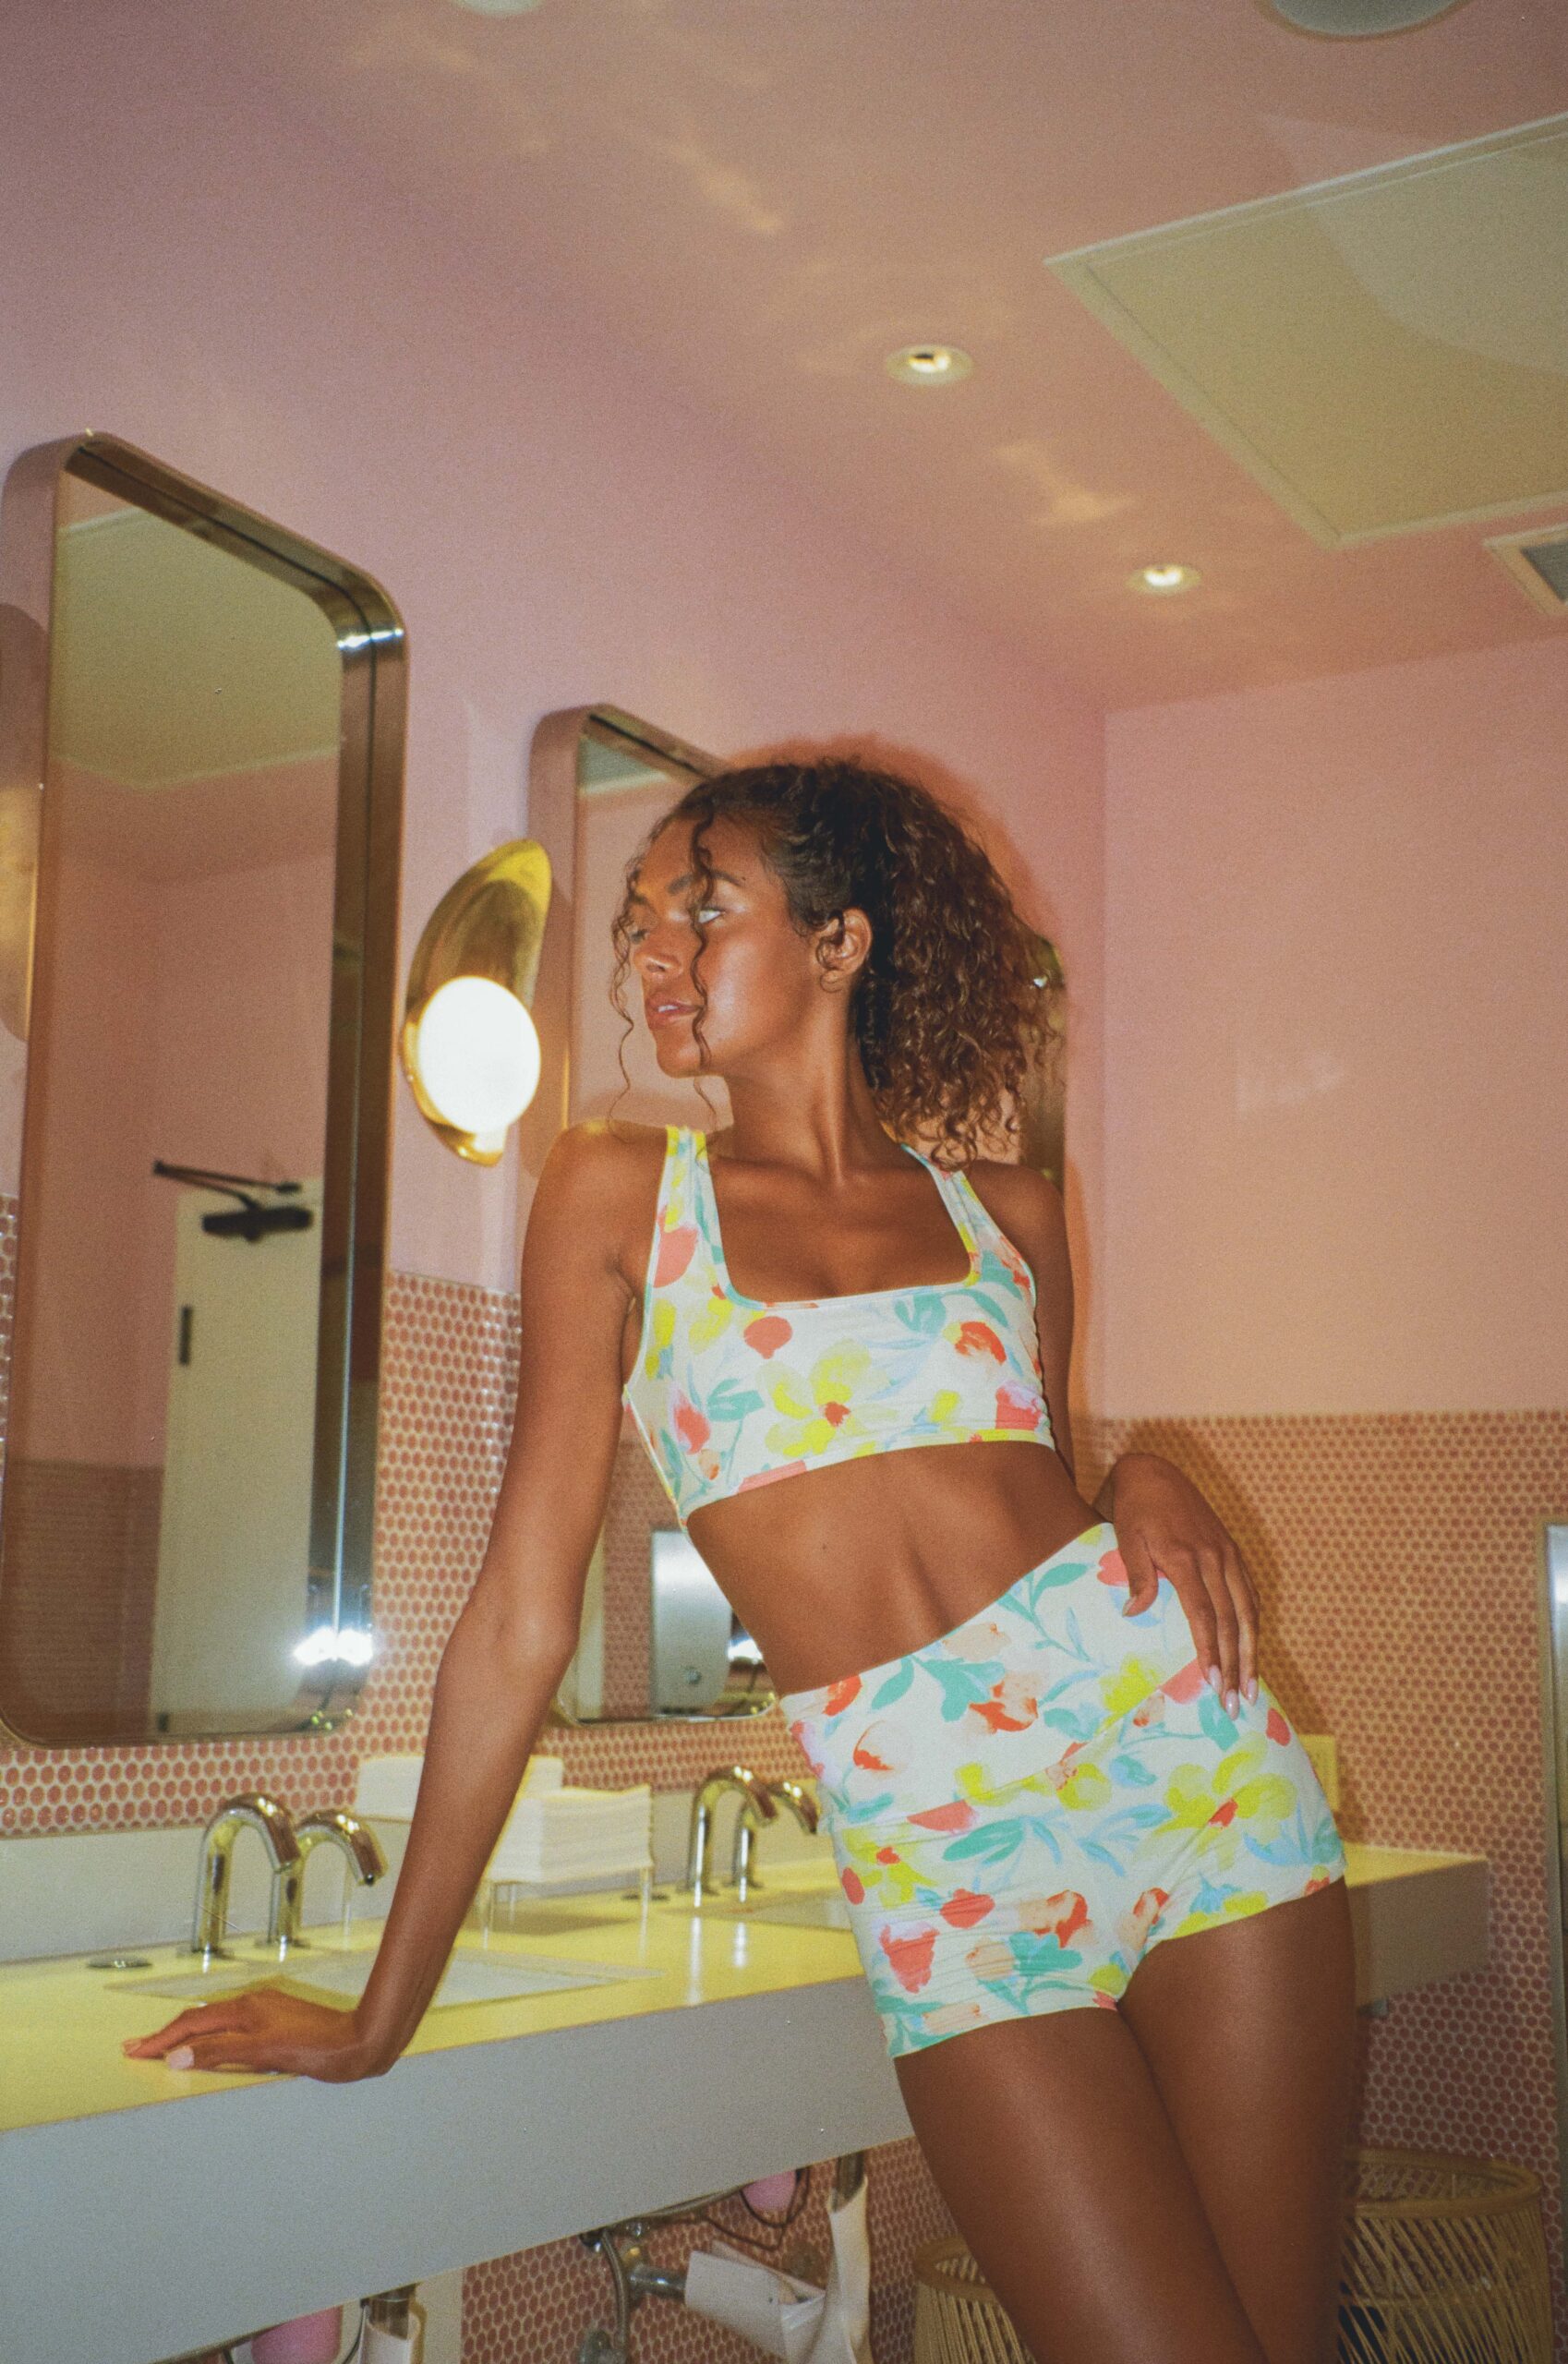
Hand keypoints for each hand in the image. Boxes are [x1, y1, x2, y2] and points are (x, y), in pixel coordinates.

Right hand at [121, 1987, 389, 2082]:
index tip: (135, 2051)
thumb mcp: (264, 2053)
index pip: (193, 2024)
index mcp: (247, 2010)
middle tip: (137, 2047)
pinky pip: (233, 2026)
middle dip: (167, 2034)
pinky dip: (210, 2035)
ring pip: (216, 2022)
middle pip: (200, 2019)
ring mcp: (267, 2012)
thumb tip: (176, 2056)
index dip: (162, 2039)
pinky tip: (209, 2044)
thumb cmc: (319, 2050)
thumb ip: (219, 2052)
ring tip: (164, 2046)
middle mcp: (254, 2005)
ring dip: (187, 2034)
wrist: (360, 2042)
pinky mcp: (278, 2021)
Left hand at [1107, 1453, 1258, 1716]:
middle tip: (1235, 1701)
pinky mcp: (1231, 1550)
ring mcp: (1226, 1554)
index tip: (1213, 1682)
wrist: (1153, 1471)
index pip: (1204, 1614)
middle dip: (1235, 1664)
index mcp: (1185, 1557)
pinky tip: (1252, 1647)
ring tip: (1251, 1686)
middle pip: (1231, 1620)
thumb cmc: (1132, 1508)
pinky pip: (1248, 1592)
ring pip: (1247, 1610)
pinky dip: (1253, 1622)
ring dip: (1251, 1651)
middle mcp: (1213, 1557)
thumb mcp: (1126, 1537)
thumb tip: (1133, 1612)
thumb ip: (1137, 1574)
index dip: (1211, 1650)